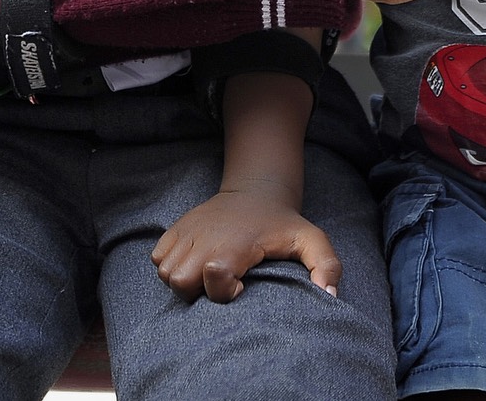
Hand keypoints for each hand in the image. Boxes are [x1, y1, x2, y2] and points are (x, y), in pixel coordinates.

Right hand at [152, 186, 342, 302]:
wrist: (256, 189)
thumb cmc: (283, 222)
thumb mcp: (312, 240)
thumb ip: (327, 266)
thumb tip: (328, 296)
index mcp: (234, 245)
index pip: (213, 281)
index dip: (225, 292)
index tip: (242, 285)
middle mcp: (204, 238)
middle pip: (180, 282)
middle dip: (198, 291)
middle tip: (222, 281)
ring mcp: (187, 232)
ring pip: (165, 272)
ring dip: (183, 279)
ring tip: (208, 273)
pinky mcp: (175, 228)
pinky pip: (157, 257)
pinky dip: (170, 263)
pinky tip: (195, 261)